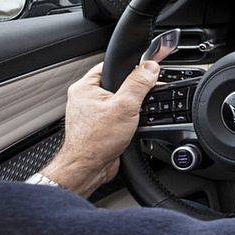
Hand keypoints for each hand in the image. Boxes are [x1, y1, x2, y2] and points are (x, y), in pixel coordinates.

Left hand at [41, 61, 159, 197]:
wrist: (88, 168)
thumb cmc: (96, 141)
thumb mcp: (125, 106)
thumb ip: (138, 84)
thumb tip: (150, 67)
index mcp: (85, 87)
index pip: (111, 66)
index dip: (130, 68)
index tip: (145, 74)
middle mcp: (85, 98)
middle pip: (117, 84)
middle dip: (132, 93)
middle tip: (138, 102)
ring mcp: (91, 113)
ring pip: (118, 102)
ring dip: (130, 109)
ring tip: (132, 118)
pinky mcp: (99, 126)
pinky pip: (117, 116)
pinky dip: (126, 120)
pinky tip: (130, 128)